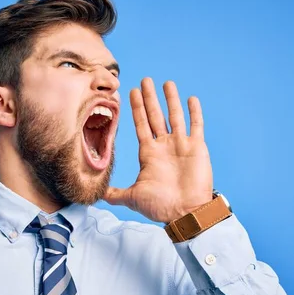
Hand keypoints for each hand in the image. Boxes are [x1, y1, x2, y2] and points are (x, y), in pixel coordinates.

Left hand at [104, 78, 212, 222]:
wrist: (185, 213)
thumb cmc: (160, 206)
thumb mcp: (132, 197)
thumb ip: (115, 193)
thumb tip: (96, 195)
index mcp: (148, 153)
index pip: (140, 125)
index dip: (135, 109)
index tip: (130, 92)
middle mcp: (163, 146)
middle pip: (155, 116)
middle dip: (149, 98)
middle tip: (145, 80)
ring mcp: (181, 145)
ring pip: (175, 116)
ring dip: (170, 99)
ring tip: (166, 83)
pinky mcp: (197, 148)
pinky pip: (196, 126)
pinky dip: (194, 112)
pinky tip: (190, 99)